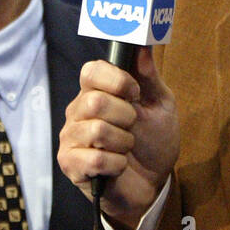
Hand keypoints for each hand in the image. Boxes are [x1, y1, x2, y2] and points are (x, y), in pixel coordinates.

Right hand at [58, 49, 178, 229]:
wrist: (152, 183)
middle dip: (126, 116)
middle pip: (95, 101)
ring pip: (97, 130)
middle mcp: (77, 111)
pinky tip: (118, 166)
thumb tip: (143, 45)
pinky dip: (117, 164)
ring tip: (125, 148)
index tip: (135, 94)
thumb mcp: (159, 105)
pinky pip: (95, 159)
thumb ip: (149, 76)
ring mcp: (70, 138)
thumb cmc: (153, 142)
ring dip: (123, 142)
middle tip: (132, 127)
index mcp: (95, 91)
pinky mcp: (70, 164)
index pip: (91, 70)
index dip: (117, 80)